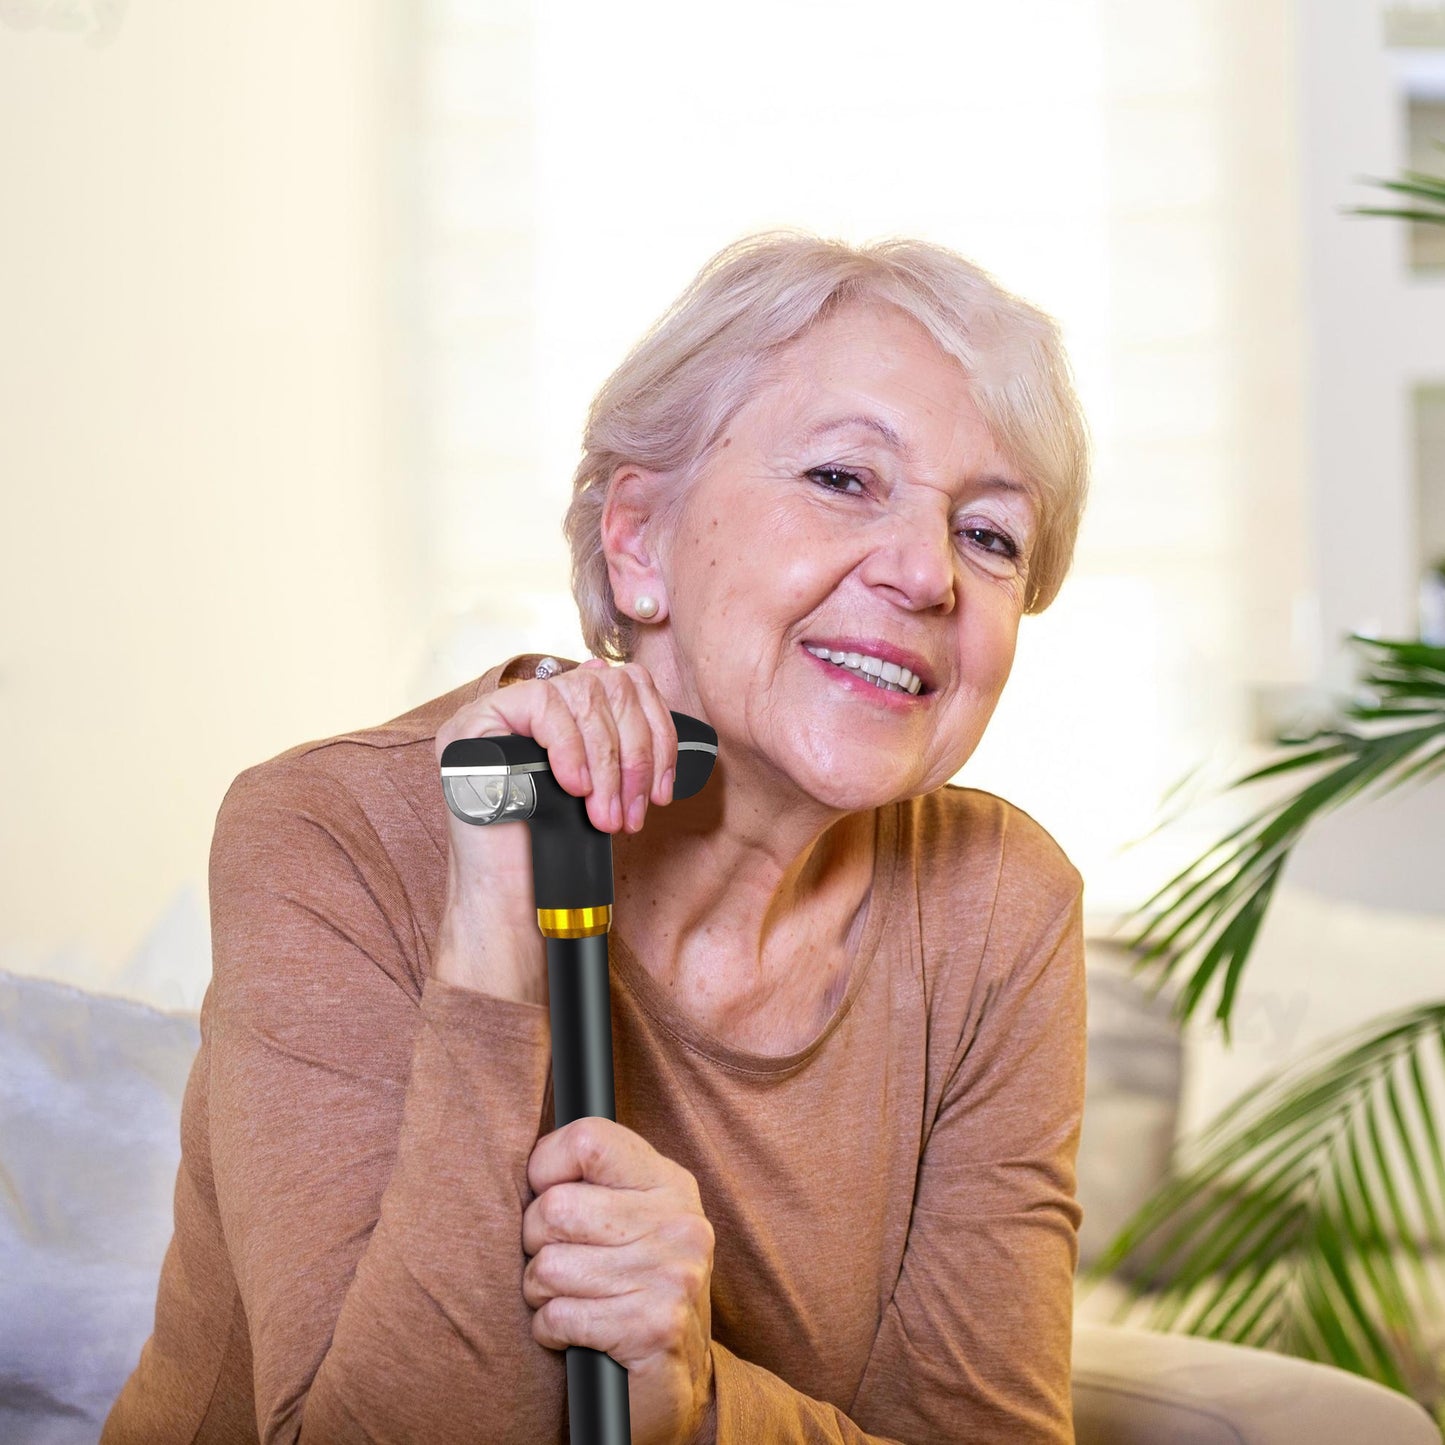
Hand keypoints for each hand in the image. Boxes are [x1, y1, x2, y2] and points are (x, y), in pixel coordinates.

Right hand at [430, 658, 677, 1004]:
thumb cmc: (555, 848)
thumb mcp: (602, 784)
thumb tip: (631, 682)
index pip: (622, 682)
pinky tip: (573, 787)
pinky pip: (541, 703)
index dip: (655, 731)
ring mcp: (497, 711)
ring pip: (581, 695)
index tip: (662, 788)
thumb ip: (615, 736)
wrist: (513, 898)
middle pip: (607, 687)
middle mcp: (528, 704)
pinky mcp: (474, 722)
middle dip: (634, 754)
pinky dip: (570, 747)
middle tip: (634, 811)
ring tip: (605, 814)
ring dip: (606, 762)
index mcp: (561, 714)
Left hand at [522, 1117, 715, 1444]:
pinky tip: (574, 1333)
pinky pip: (558, 1316)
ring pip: (548, 1266)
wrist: (678, 1384)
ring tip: (569, 1299)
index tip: (546, 1194)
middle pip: (555, 1207)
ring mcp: (671, 1274)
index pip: (588, 1140)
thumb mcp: (628, 1220)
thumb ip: (592, 1183)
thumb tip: (528, 1159)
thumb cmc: (632, 1289)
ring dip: (540, 1293)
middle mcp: (679, 1221)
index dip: (545, 1168)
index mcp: (670, 1183)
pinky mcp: (653, 1327)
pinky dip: (550, 1329)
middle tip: (558, 1264)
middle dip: (535, 1243)